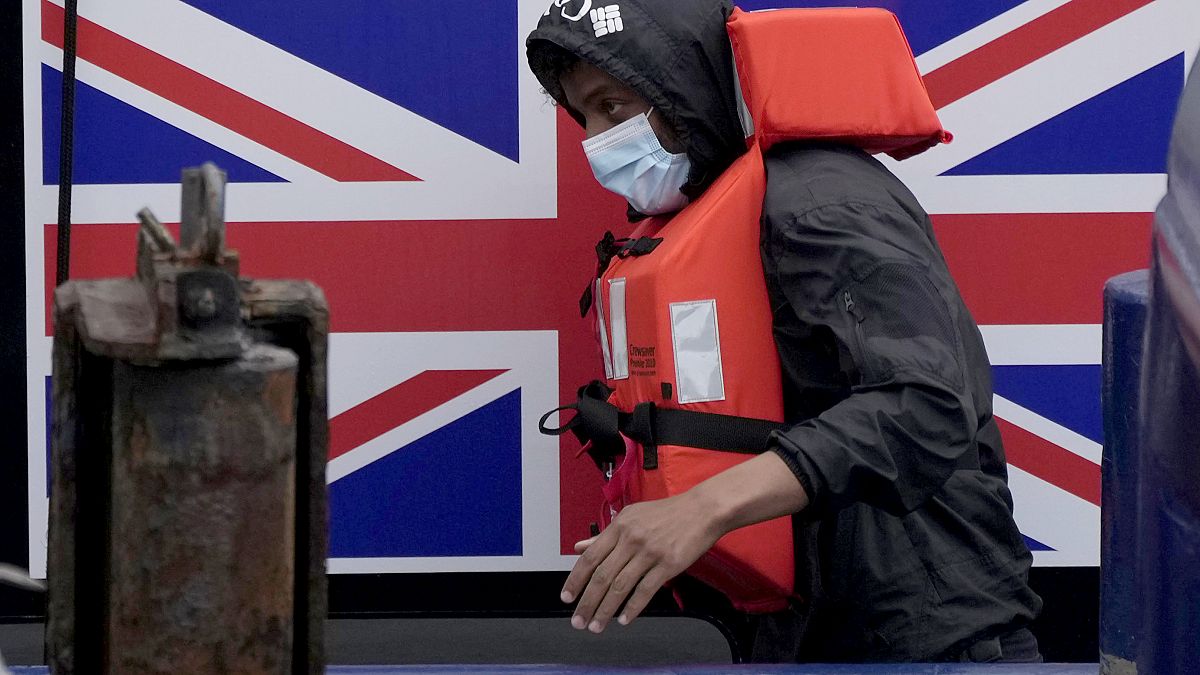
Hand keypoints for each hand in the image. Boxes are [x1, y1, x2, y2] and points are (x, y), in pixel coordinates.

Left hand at [560, 490, 722, 632]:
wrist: (702, 510)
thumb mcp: (631, 517)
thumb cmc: (667, 513)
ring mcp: (650, 552)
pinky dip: (632, 607)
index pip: (590, 557)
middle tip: (578, 620)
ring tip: (596, 626)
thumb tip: (580, 547)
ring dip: (605, 610)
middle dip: (587, 602)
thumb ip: (605, 535)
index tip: (567, 597)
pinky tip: (624, 619)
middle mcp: (632, 539)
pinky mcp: (669, 564)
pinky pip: (646, 590)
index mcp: (620, 527)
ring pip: (621, 586)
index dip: (576, 580)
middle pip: (602, 576)